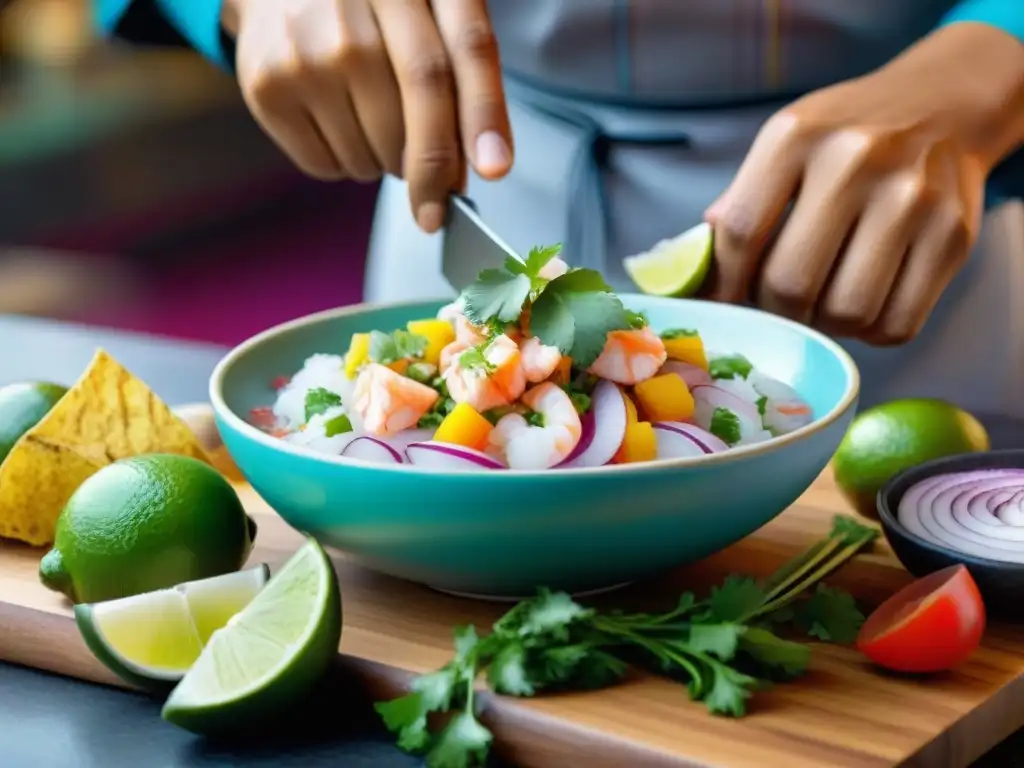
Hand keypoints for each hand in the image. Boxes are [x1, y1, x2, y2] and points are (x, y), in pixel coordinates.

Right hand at [226, 0, 512, 232]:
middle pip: (423, 106)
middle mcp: (363, 2)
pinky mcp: (270, 83)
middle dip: (436, 172)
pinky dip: (345, 166)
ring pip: (375, 149)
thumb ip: (458, 73)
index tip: (494, 170)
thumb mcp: (424, 16)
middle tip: (436, 206)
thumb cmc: (368, 11)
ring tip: (369, 123)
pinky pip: (327, 165)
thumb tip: (471, 168)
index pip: (468, 48)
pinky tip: (338, 126)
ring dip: (386, 164)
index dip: (484, 114)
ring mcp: (311, 44)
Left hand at [704, 22, 1022, 344]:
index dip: (722, 282)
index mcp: (796, 136)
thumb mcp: (783, 145)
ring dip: (824, 324)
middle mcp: (856, 161)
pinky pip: (897, 324)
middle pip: (789, 284)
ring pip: (845, 312)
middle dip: (774, 309)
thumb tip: (691, 277)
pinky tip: (864, 303)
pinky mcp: (953, 237)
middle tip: (778, 301)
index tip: (722, 299)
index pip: (739, 231)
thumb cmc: (845, 135)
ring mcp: (912, 200)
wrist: (943, 104)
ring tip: (822, 301)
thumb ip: (739, 205)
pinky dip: (870, 332)